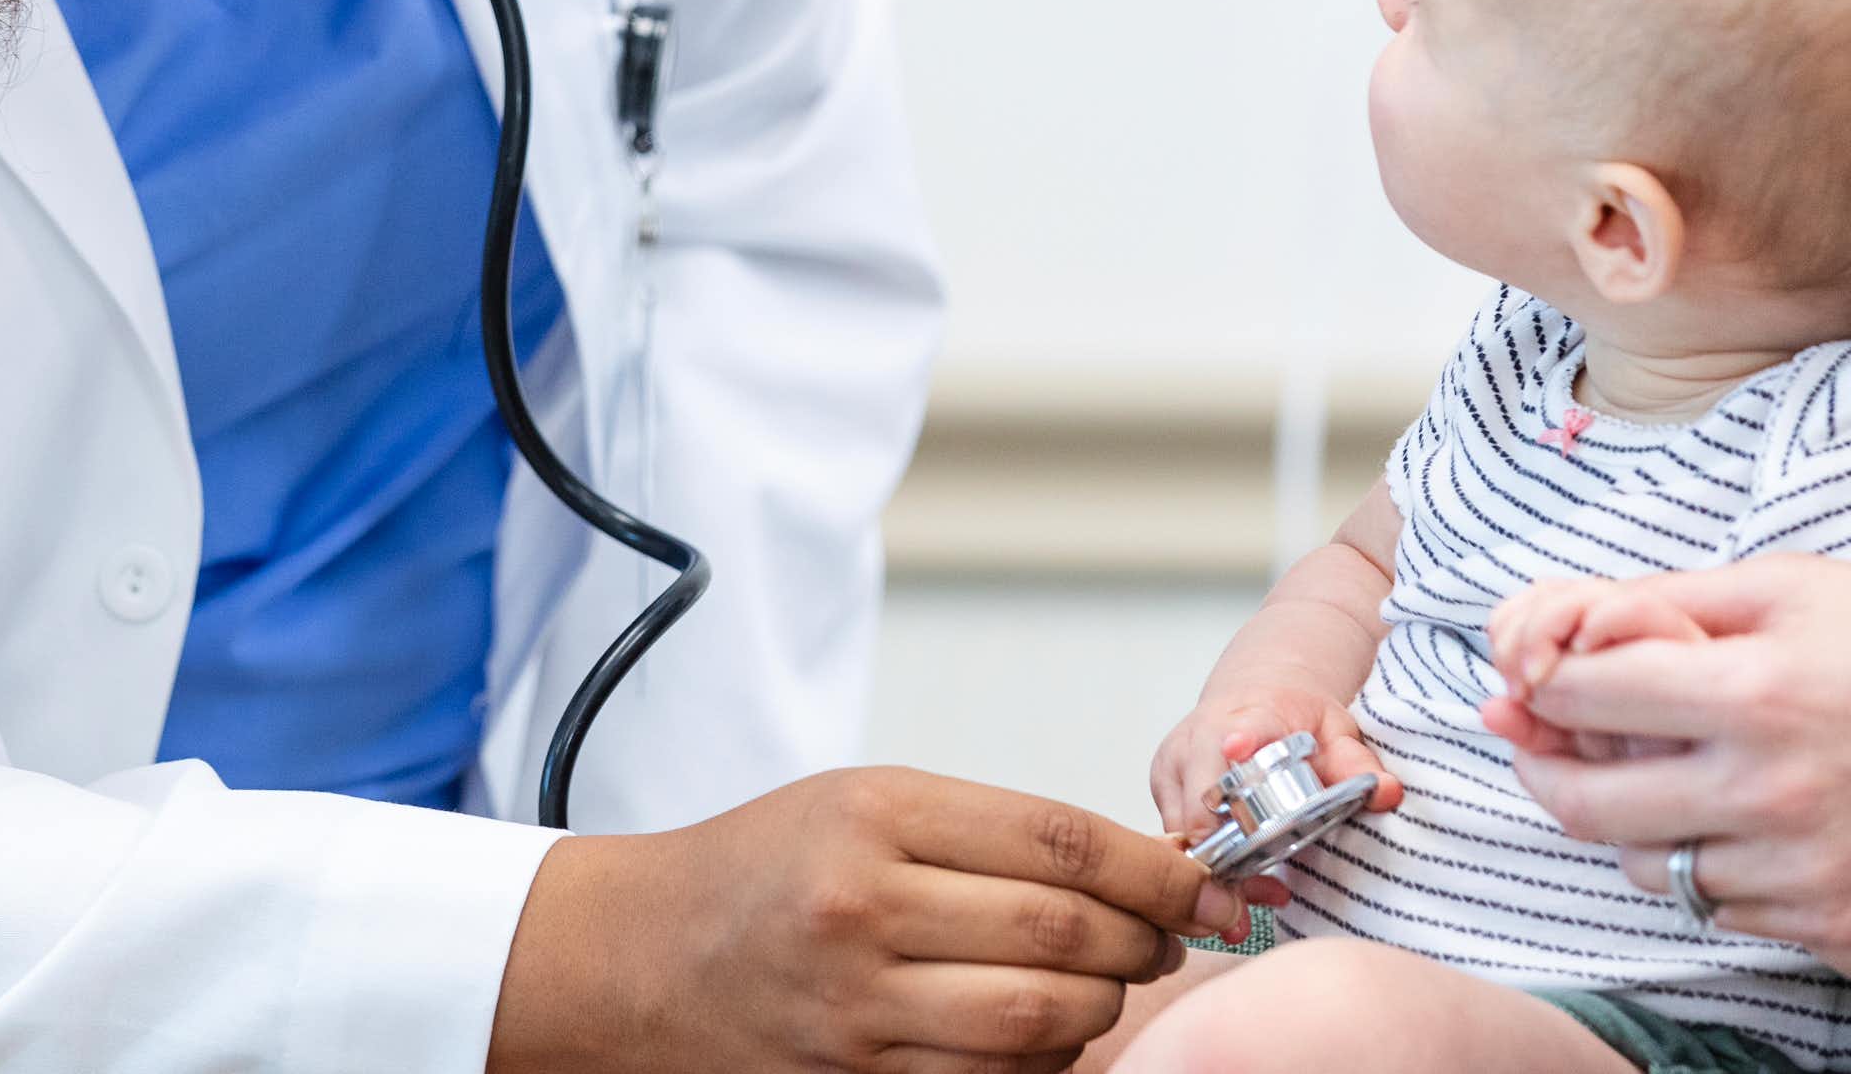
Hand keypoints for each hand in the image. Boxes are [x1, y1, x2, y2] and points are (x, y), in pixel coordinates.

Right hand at [488, 766, 1247, 1073]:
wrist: (642, 957)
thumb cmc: (759, 867)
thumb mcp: (861, 802)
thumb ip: (982, 831)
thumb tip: (1121, 865)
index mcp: (877, 813)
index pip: (1059, 843)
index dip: (1155, 870)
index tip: (1208, 884)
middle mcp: (869, 908)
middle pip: (1065, 936)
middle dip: (1147, 941)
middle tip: (1175, 934)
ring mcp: (863, 1008)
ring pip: (1042, 1019)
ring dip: (1103, 1005)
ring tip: (1109, 979)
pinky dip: (1044, 1056)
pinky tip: (1047, 1026)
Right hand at [1150, 684, 1400, 908]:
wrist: (1257, 694)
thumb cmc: (1296, 718)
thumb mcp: (1336, 732)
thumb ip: (1358, 763)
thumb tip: (1388, 792)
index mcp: (1248, 714)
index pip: (1240, 728)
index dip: (1238, 743)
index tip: (1239, 749)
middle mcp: (1199, 735)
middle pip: (1200, 800)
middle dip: (1228, 857)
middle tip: (1267, 894)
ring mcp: (1175, 760)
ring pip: (1180, 829)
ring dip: (1217, 873)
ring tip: (1264, 897)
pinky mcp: (1162, 785)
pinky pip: (1173, 837)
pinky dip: (1203, 869)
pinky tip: (1240, 887)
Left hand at [1495, 556, 1850, 959]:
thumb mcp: (1787, 585)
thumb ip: (1666, 600)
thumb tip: (1568, 621)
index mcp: (1748, 692)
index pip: (1578, 697)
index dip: (1535, 682)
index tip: (1526, 676)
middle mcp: (1769, 791)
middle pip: (1588, 804)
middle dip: (1540, 767)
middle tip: (1533, 744)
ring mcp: (1806, 870)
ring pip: (1651, 869)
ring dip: (1624, 826)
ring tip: (1639, 778)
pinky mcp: (1842, 921)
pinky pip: (1724, 910)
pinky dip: (1702, 870)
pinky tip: (1716, 822)